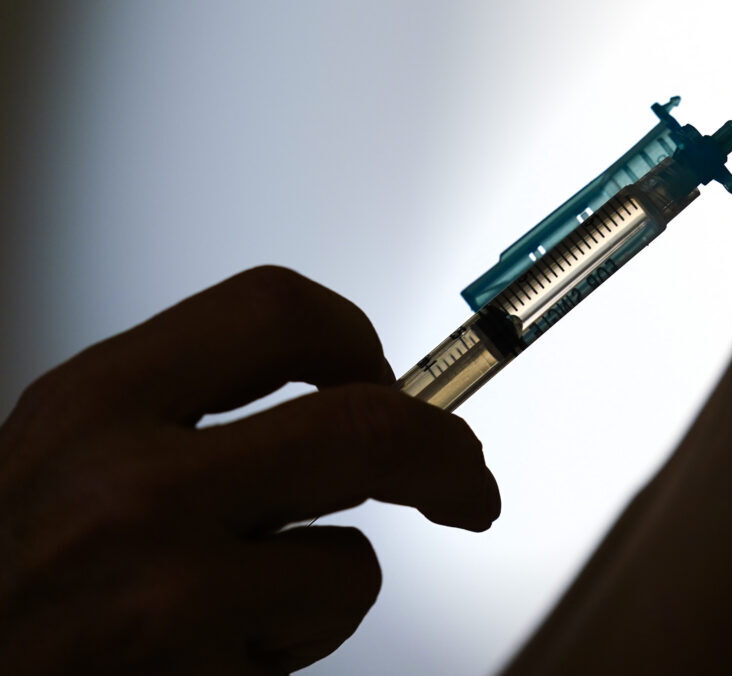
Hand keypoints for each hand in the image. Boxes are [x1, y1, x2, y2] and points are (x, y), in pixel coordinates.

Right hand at [0, 266, 498, 673]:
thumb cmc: (12, 584)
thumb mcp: (64, 459)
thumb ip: (177, 417)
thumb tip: (341, 392)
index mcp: (95, 403)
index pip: (275, 310)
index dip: (359, 340)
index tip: (388, 377)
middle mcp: (127, 483)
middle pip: (364, 425)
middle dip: (445, 454)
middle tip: (467, 481)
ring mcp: (160, 588)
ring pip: (350, 559)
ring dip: (331, 585)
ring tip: (253, 608)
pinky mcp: (190, 675)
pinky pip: (312, 640)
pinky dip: (295, 647)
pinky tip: (219, 658)